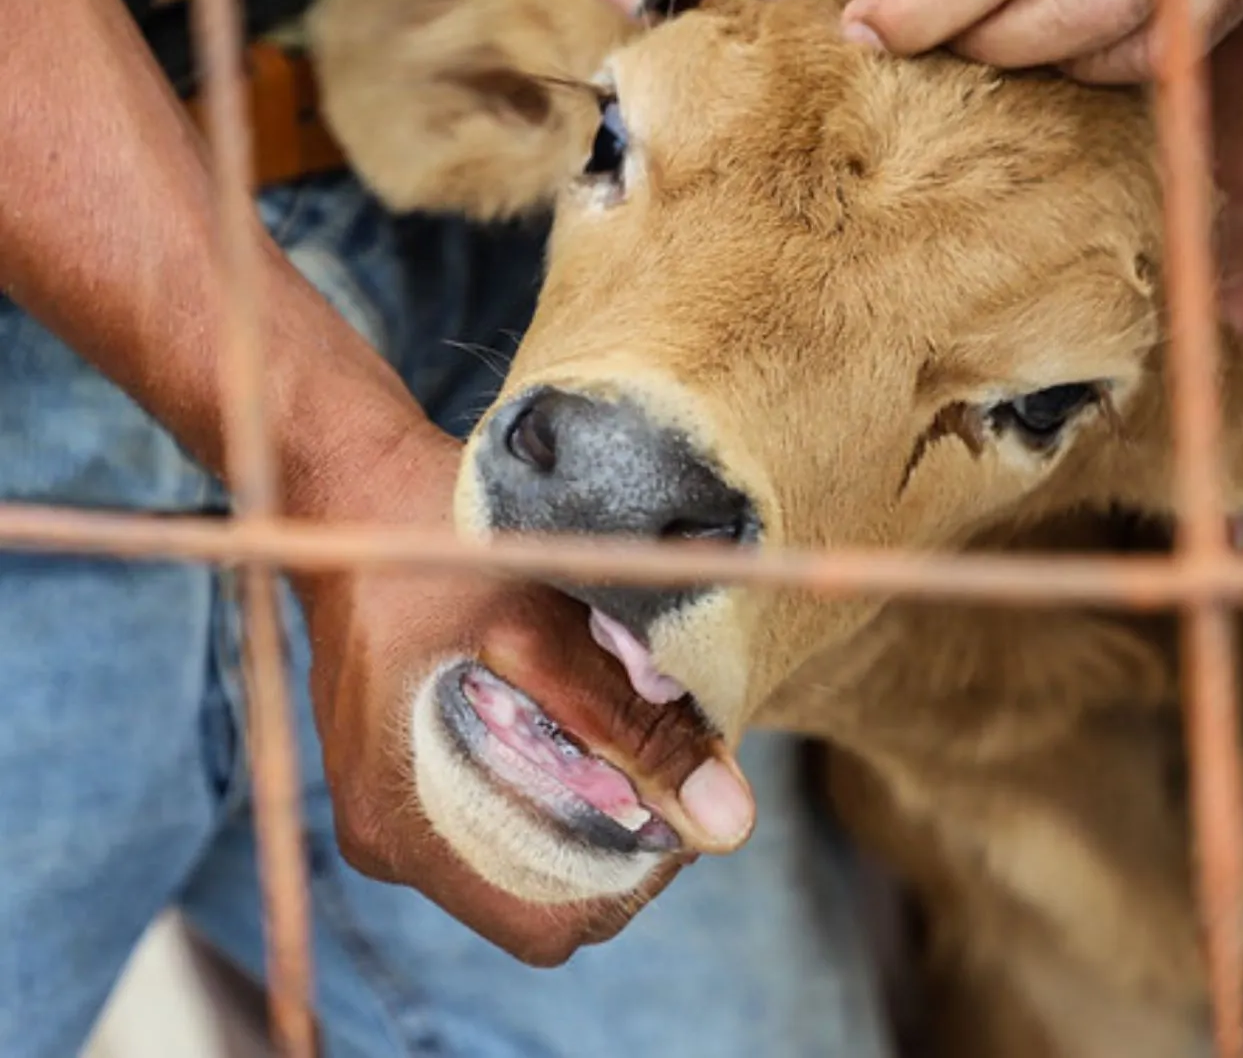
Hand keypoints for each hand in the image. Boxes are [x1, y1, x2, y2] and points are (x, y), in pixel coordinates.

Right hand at [291, 421, 752, 963]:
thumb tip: (727, 817)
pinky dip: (556, 769)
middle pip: (541, 891)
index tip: (680, 791)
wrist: (347, 484)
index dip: (635, 877)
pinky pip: (498, 802)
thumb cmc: (431, 543)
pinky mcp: (404, 762)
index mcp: (402, 822)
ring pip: (526, 846)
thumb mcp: (538, 624)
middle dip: (621, 831)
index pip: (548, 925)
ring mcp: (391, 801)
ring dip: (592, 796)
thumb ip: (630, 723)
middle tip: (666, 742)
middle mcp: (387, 833)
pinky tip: (579, 699)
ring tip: (624, 712)